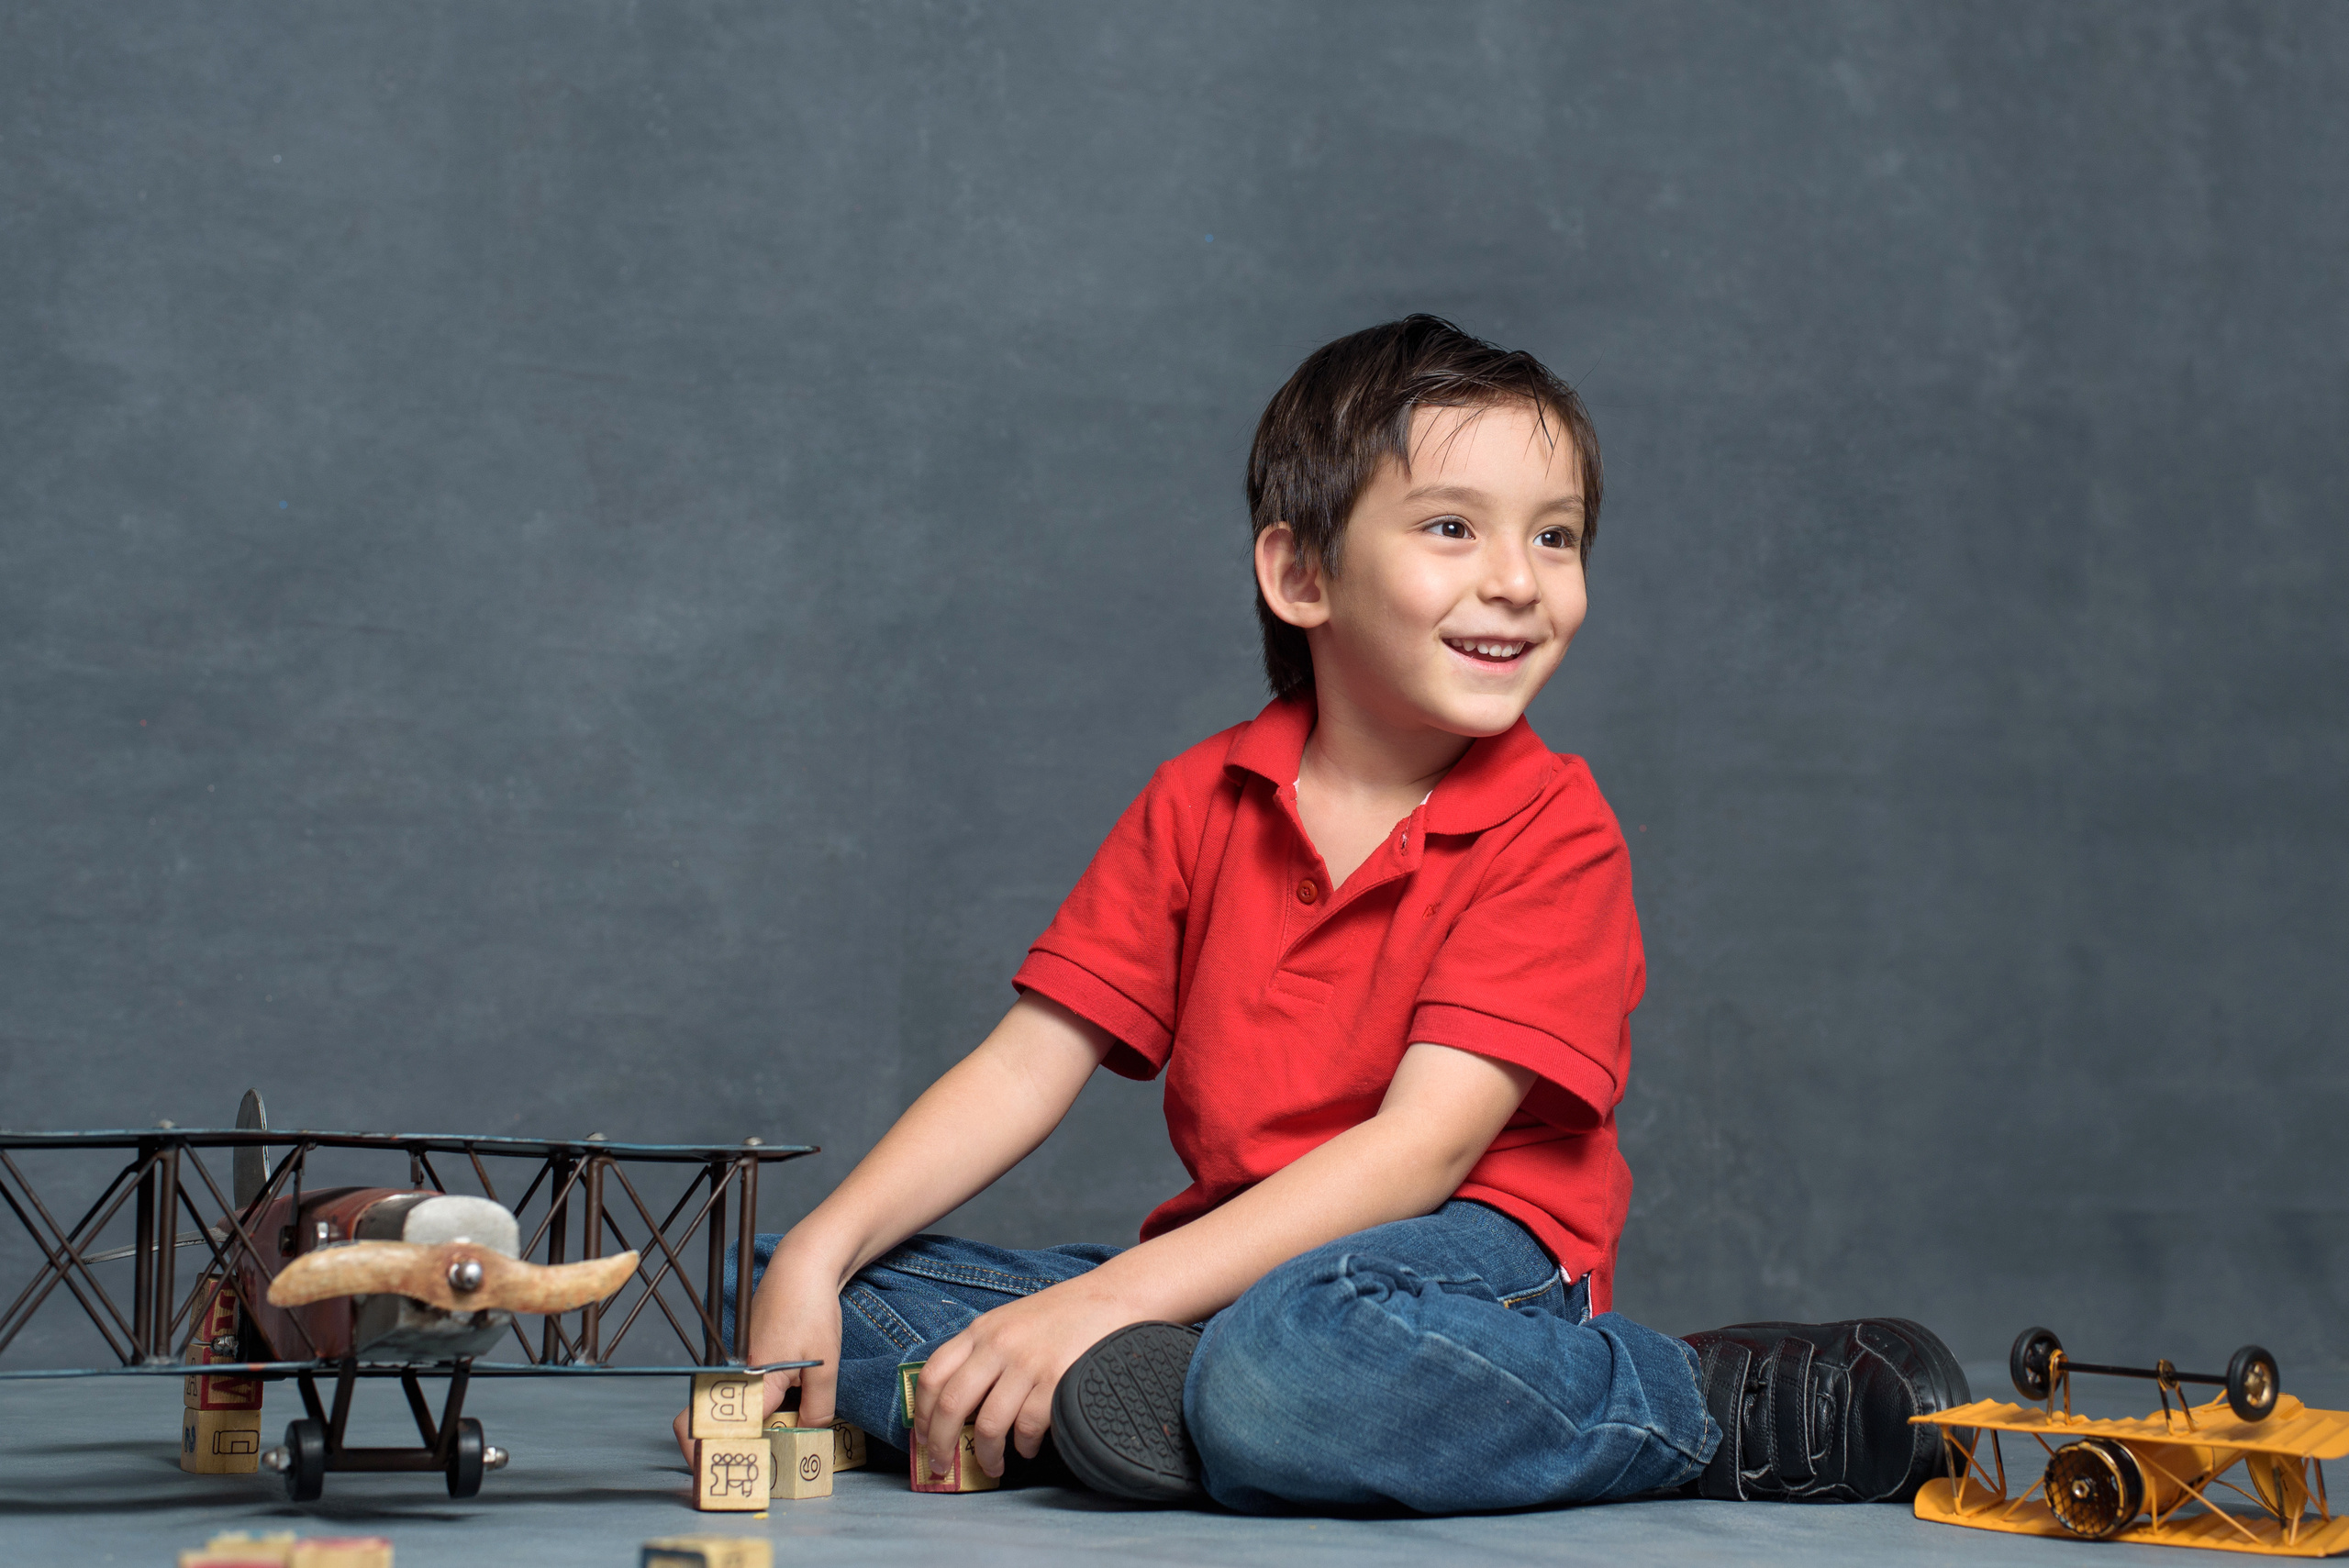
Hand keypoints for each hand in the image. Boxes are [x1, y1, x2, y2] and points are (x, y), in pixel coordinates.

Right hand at [671, 1253, 844, 1461]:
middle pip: (709, 1421)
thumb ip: (817, 1408)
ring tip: (768, 1445)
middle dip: (722, 1446)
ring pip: (726, 1408)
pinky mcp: (745, 1359)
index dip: (707, 1454)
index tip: (720, 1475)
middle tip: (749, 1467)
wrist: (802, 1266)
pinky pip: (740, 1393)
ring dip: (742, 1429)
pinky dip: (753, 1410)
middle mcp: (735, 1373)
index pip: (715, 1426)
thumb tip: (808, 1438)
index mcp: (751, 1378)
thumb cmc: (812, 1309)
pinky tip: (779, 1416)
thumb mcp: (825, 1364)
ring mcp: (737, 1365)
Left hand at [911, 1276, 1142, 1480]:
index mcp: (982, 1330)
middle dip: (941, 1444)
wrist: (1114, 1296)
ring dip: (986, 1455)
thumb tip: (956, 1404)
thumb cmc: (1062, 1314)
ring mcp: (1028, 1364)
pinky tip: (1027, 1448)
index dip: (922, 1413)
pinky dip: (1024, 1446)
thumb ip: (984, 1351)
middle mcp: (999, 1345)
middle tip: (941, 1466)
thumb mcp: (1011, 1321)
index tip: (922, 1438)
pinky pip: (1028, 1428)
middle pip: (952, 1405)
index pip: (933, 1374)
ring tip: (992, 1465)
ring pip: (989, 1424)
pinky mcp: (1057, 1381)